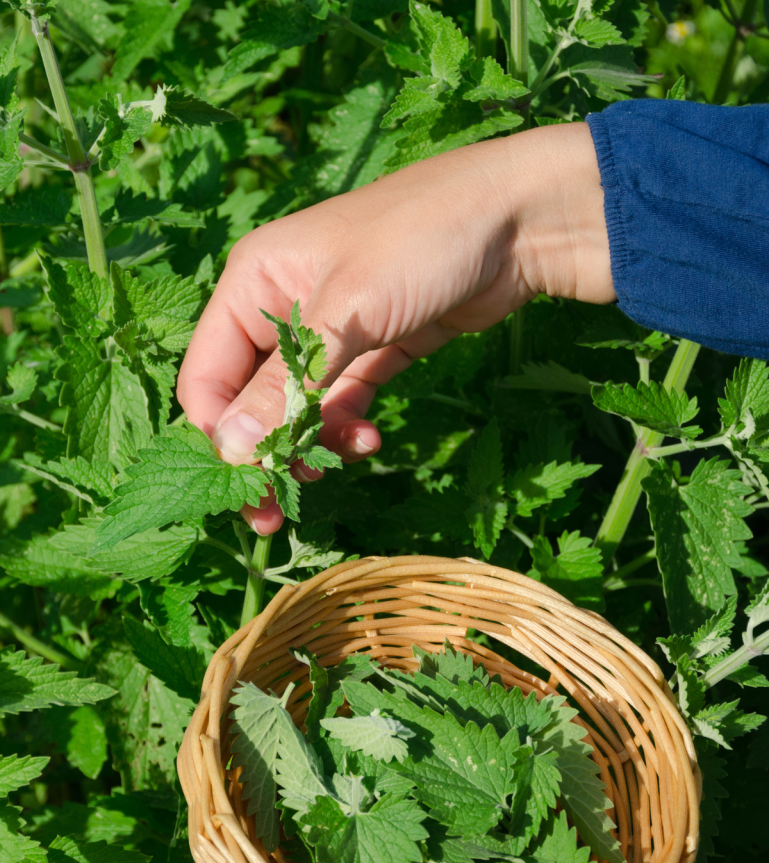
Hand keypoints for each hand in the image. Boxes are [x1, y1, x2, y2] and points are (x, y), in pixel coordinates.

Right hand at [177, 121, 614, 534]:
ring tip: (345, 457)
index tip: (250, 482)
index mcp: (254, 282)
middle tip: (276, 512)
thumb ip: (285, 385)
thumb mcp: (346, 313)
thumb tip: (230, 452)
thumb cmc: (419, 242)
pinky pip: (341, 400)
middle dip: (265, 452)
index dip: (221, 435)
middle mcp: (282, 307)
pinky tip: (370, 438)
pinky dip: (348, 426)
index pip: (208, 376)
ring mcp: (329, 331)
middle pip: (249, 399)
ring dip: (312, 441)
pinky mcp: (372, 348)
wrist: (518, 220)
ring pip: (298, 407)